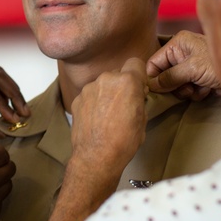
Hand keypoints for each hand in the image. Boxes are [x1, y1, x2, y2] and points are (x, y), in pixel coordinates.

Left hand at [68, 58, 146, 182]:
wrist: (97, 157)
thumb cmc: (122, 141)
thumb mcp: (143, 119)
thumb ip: (139, 99)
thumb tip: (136, 96)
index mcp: (127, 81)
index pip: (136, 63)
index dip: (139, 75)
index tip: (139, 85)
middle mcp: (106, 79)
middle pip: (118, 74)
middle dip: (122, 85)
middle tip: (125, 104)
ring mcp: (89, 88)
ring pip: (102, 84)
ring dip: (106, 94)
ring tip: (109, 115)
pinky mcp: (77, 99)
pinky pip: (90, 95)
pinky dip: (94, 103)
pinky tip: (97, 119)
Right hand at [147, 31, 220, 99]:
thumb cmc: (219, 65)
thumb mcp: (192, 68)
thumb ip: (170, 76)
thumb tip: (152, 85)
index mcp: (178, 43)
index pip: (154, 62)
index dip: (154, 77)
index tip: (157, 90)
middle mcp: (183, 53)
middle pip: (164, 75)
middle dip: (175, 85)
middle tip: (187, 86)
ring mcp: (191, 66)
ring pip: (175, 86)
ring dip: (186, 90)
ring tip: (199, 87)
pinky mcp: (199, 78)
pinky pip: (188, 90)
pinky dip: (196, 93)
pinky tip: (207, 88)